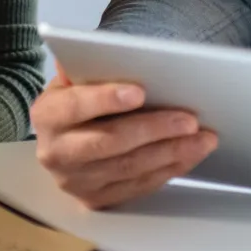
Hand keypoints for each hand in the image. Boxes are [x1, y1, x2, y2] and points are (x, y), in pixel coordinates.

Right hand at [32, 73, 217, 209]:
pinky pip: (137, 187)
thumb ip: (89, 65)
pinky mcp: (95, 200)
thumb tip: (109, 50)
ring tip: (203, 138)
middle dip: (153, 130)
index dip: (107, 99)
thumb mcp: (75, 77)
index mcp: (48, 115)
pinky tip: (190, 156)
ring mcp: (75, 182)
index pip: (76, 106)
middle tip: (189, 120)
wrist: (63, 137)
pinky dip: (168, 171)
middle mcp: (56, 153)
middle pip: (109, 143)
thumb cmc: (78, 98)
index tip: (140, 92)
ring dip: (171, 153)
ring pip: (128, 168)